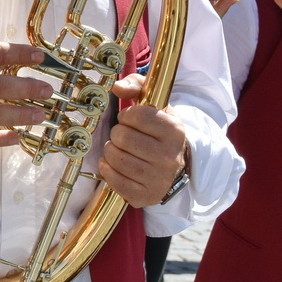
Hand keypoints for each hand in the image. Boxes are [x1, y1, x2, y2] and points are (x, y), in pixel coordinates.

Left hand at [98, 74, 188, 206]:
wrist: (174, 166)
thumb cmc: (158, 131)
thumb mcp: (155, 104)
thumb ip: (136, 85)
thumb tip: (117, 86)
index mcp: (174, 130)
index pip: (136, 115)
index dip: (127, 115)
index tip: (132, 119)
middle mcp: (169, 156)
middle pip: (122, 137)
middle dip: (117, 133)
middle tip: (124, 135)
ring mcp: (158, 179)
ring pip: (115, 157)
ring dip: (111, 150)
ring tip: (121, 148)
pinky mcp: (145, 196)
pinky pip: (113, 179)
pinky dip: (107, 169)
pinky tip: (115, 164)